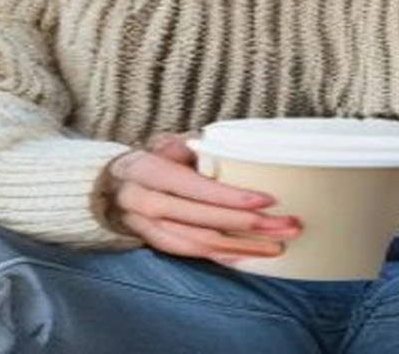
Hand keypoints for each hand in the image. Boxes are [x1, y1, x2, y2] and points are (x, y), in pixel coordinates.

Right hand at [99, 132, 301, 263]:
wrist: (111, 187)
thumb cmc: (148, 160)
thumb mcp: (163, 143)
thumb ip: (191, 145)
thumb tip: (226, 147)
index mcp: (147, 171)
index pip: (194, 188)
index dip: (230, 197)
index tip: (267, 200)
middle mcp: (146, 204)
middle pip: (204, 221)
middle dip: (249, 226)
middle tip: (287, 225)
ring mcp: (150, 230)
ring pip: (202, 244)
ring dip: (245, 247)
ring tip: (279, 244)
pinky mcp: (159, 244)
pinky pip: (196, 253)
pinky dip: (226, 255)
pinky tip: (252, 255)